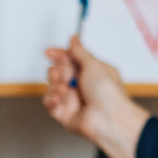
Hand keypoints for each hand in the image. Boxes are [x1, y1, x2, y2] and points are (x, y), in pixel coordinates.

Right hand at [42, 37, 149, 157]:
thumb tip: (74, 38)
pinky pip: (49, 103)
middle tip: (65, 76)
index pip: (69, 60)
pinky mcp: (64, 113)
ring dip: (54, 86)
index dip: (58, 55)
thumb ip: (79, 51)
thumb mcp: (93, 64)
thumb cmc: (108, 93)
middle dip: (57, 71)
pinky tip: (58, 99)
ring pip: (51, 86)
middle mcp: (81, 85)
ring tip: (64, 90)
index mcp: (90, 72)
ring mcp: (72, 100)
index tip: (49, 52)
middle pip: (57, 72)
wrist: (108, 119)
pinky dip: (51, 99)